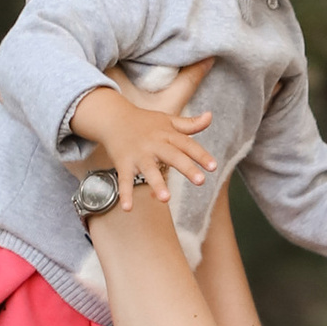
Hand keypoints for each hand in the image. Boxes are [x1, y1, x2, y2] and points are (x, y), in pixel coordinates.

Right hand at [70, 65, 214, 204]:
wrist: (113, 118)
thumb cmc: (145, 122)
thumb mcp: (168, 120)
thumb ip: (190, 124)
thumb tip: (210, 116)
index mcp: (167, 135)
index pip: (187, 145)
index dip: (201, 155)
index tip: (213, 167)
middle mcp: (154, 144)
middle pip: (173, 156)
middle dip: (187, 168)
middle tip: (201, 181)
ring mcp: (138, 155)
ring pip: (149, 170)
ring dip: (156, 184)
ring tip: (165, 199)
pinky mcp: (123, 164)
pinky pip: (124, 180)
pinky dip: (125, 194)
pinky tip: (127, 208)